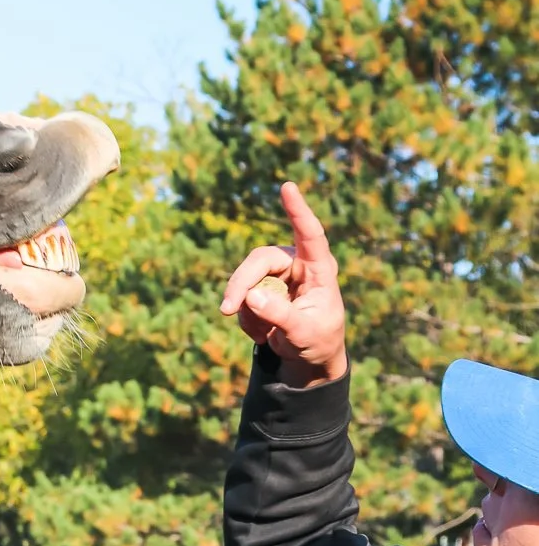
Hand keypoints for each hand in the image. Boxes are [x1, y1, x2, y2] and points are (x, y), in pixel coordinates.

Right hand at [220, 182, 347, 386]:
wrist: (308, 358)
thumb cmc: (318, 341)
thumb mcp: (303, 333)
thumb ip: (281, 315)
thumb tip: (251, 295)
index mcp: (319, 269)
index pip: (311, 235)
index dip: (298, 211)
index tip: (287, 187)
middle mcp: (296, 264)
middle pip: (260, 260)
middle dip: (241, 284)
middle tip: (226, 309)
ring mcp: (277, 274)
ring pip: (245, 278)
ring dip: (246, 309)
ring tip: (265, 335)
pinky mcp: (261, 285)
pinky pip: (241, 296)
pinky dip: (245, 318)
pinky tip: (263, 333)